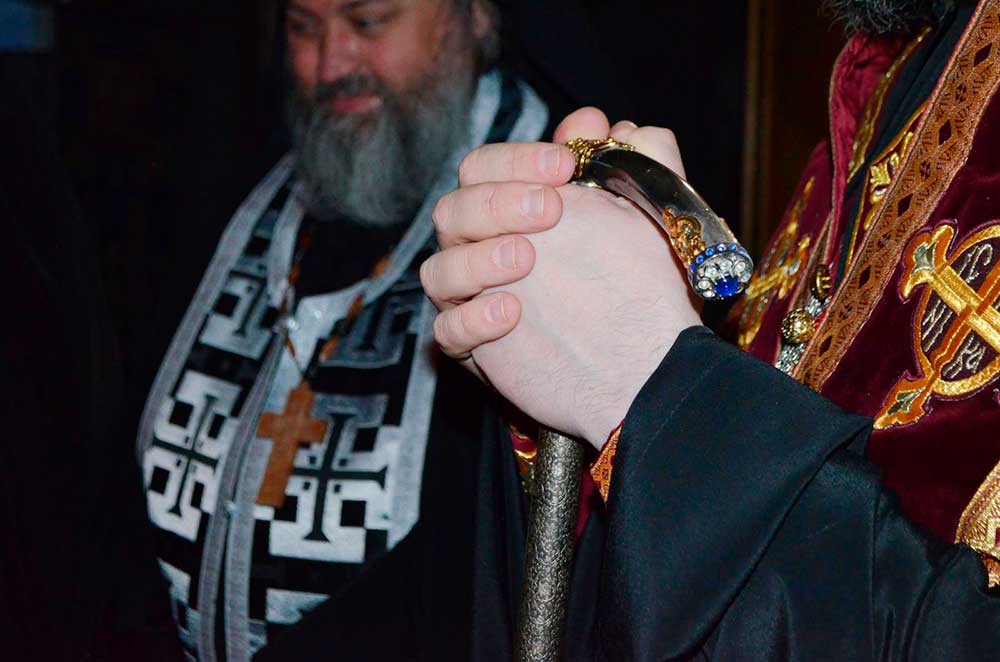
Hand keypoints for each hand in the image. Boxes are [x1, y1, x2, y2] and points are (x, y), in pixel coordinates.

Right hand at [421, 108, 701, 447]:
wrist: (649, 363)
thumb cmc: (641, 283)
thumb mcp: (650, 217)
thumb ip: (638, 161)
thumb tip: (611, 125)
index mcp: (511, 208)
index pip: (484, 167)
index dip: (517, 160)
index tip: (566, 165)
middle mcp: (483, 247)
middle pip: (453, 211)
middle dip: (498, 203)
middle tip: (552, 209)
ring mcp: (473, 298)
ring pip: (438, 270)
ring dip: (477, 259)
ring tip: (527, 259)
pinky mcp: (475, 347)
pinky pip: (446, 331)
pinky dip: (471, 319)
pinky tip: (511, 312)